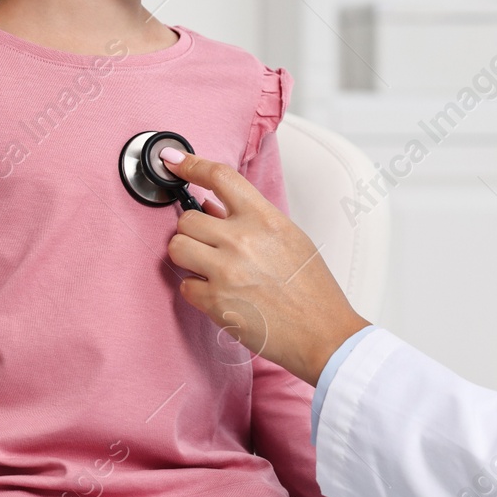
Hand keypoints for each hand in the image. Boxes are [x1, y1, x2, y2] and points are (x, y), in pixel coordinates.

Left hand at [160, 148, 371, 384]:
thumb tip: (211, 207)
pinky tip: (218, 295)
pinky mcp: (215, 302)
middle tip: (209, 246)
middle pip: (187, 219)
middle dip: (193, 232)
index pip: (220, 177)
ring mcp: (226, 270)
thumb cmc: (312, 289)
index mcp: (265, 219)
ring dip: (187, 257)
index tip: (173, 162)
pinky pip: (184, 286)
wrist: (323, 333)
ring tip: (208, 269)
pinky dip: (196, 291)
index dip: (190, 165)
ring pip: (177, 248)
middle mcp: (242, 239)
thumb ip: (251, 220)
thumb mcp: (290, 239)